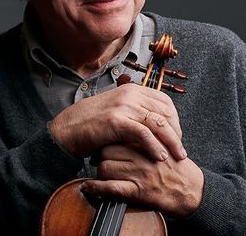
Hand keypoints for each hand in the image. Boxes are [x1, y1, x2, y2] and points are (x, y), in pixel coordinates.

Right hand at [48, 84, 184, 159]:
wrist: (66, 130)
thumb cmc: (89, 124)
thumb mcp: (115, 111)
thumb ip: (133, 112)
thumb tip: (154, 122)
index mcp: (131, 89)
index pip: (164, 101)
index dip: (175, 120)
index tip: (177, 136)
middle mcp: (129, 94)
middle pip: (165, 112)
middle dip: (176, 133)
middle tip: (179, 149)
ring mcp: (123, 106)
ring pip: (158, 123)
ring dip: (171, 142)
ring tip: (177, 156)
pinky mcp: (116, 121)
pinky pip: (144, 133)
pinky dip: (154, 146)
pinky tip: (159, 157)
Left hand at [82, 144, 204, 217]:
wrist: (193, 192)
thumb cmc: (178, 170)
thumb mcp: (165, 146)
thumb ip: (148, 136)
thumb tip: (128, 129)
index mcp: (150, 142)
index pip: (120, 134)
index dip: (108, 140)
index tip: (104, 143)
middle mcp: (144, 156)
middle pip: (109, 149)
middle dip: (100, 155)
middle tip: (98, 158)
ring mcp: (141, 174)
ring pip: (106, 167)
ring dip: (100, 172)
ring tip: (100, 174)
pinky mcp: (139, 191)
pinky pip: (111, 188)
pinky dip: (96, 189)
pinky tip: (88, 188)